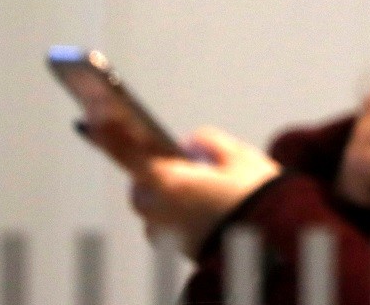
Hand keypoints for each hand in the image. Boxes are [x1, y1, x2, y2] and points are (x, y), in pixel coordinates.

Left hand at [87, 122, 281, 255]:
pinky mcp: (179, 251)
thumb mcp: (240, 157)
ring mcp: (167, 234)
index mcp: (168, 183)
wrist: (276, 246)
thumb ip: (209, 143)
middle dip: (157, 171)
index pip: (128, 154)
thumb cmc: (258, 199)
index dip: (109, 134)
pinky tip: (210, 207)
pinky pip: (171, 225)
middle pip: (143, 184)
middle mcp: (159, 211)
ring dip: (171, 193)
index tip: (93, 118)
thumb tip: (190, 144)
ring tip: (207, 185)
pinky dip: (182, 212)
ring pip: (156, 206)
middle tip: (186, 161)